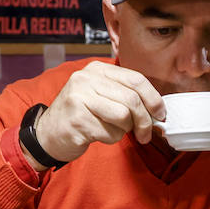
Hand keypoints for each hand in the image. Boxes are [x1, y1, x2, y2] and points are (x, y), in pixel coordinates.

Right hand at [30, 61, 165, 165]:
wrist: (49, 133)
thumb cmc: (82, 115)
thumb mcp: (102, 95)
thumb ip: (126, 95)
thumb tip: (158, 109)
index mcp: (97, 69)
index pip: (136, 79)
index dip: (153, 98)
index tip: (160, 114)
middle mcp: (86, 79)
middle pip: (132, 100)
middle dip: (144, 121)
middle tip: (145, 135)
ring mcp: (79, 98)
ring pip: (123, 116)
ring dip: (124, 130)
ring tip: (111, 130)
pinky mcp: (76, 120)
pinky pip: (109, 133)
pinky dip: (110, 138)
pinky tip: (96, 134)